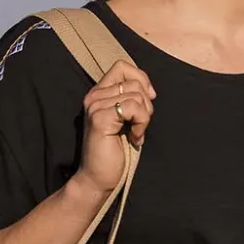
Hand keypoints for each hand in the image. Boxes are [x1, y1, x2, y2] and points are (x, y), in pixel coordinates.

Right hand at [75, 59, 155, 194]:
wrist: (99, 178)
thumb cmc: (115, 152)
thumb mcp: (126, 120)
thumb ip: (132, 100)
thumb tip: (150, 90)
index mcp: (99, 93)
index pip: (122, 66)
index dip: (141, 78)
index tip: (148, 99)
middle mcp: (94, 96)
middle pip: (134, 82)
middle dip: (146, 105)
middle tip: (140, 125)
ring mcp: (95, 106)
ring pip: (136, 95)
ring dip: (144, 117)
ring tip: (136, 134)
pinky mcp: (100, 118)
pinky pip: (132, 107)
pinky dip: (141, 124)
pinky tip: (135, 138)